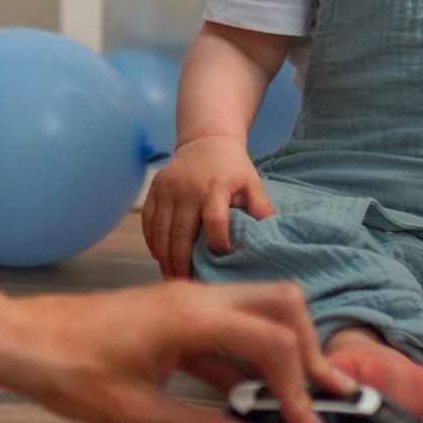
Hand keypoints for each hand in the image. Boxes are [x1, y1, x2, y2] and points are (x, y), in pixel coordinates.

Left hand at [0, 278, 352, 422]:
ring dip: (280, 354)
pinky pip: (225, 330)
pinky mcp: (172, 318)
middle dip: (308, 350)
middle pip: (279, 306)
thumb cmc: (65, 367)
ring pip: (255, 314)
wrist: (18, 341)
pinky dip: (246, 360)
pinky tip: (247, 398)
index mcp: (191, 315)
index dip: (299, 388)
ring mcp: (184, 305)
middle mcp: (195, 299)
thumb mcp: (137, 411)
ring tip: (295, 400)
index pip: (272, 342)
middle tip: (324, 397)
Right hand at [140, 136, 272, 279]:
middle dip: (183, 262)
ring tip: (172, 278)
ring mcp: (167, 189)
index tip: (222, 257)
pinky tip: (159, 257)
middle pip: (181, 232)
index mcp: (215, 188)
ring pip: (161, 231)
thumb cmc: (232, 166)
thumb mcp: (251, 182)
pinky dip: (151, 242)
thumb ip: (261, 206)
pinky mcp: (155, 190)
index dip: (217, 241)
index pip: (214, 219)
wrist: (205, 139)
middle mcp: (187, 189)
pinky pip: (148, 221)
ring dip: (165, 258)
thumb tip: (274, 232)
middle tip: (188, 283)